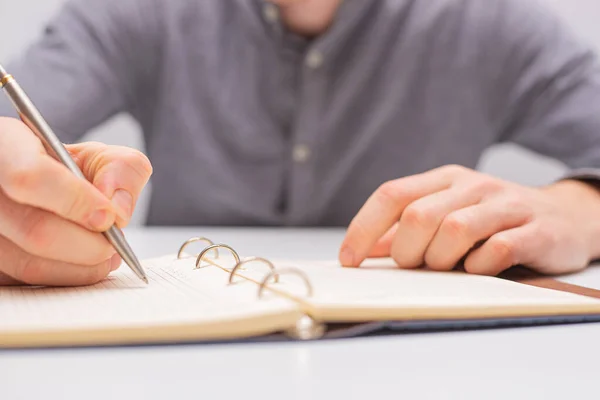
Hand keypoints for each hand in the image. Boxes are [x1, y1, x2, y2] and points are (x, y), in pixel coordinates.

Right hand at [0, 117, 151, 285]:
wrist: (35, 181)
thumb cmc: (65, 167)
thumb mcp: (97, 155)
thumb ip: (121, 170)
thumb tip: (118, 211)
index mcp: (5, 146)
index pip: (30, 177)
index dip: (75, 200)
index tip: (108, 216)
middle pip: (35, 230)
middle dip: (89, 244)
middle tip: (116, 242)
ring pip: (30, 264)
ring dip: (83, 267)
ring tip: (108, 253)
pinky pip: (29, 283)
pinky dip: (67, 278)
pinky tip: (85, 264)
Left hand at [339, 165, 599, 275]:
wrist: (563, 217)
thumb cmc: (492, 220)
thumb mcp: (446, 213)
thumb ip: (405, 229)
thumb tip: (365, 248)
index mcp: (445, 179)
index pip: (392, 195)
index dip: (363, 228)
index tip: (348, 260)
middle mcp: (472, 186)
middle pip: (418, 216)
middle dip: (407, 251)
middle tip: (416, 265)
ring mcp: (505, 205)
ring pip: (454, 231)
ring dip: (441, 260)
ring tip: (450, 266)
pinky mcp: (534, 230)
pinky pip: (496, 250)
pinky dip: (479, 267)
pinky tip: (481, 267)